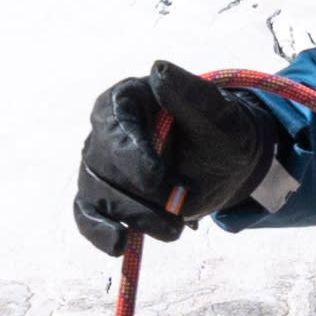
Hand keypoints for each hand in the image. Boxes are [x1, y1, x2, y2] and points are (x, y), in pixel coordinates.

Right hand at [73, 64, 280, 255]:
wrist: (228, 164)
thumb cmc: (221, 131)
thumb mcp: (219, 113)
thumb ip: (191, 93)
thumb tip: (159, 69)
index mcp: (127, 100)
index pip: (112, 126)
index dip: (131, 156)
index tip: (157, 180)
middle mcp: (105, 132)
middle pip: (103, 166)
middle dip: (140, 193)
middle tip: (179, 207)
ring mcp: (100, 167)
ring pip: (97, 194)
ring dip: (134, 217)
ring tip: (173, 229)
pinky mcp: (102, 197)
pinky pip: (87, 216)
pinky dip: (99, 233)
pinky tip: (119, 245)